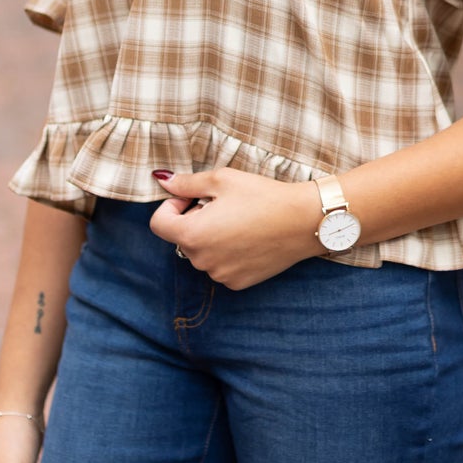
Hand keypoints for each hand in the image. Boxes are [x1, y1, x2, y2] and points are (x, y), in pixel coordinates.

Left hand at [149, 169, 322, 288]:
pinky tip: (250, 238)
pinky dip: (227, 253)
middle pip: (182, 238)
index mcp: (192, 234)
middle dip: (195, 220)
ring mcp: (220, 275)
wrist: (303, 221)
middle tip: (224, 205)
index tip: (193, 198)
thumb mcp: (221, 179)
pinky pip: (221, 266)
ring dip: (212, 237)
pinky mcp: (238, 283)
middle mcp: (202, 261)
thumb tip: (162, 179)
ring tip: (240, 221)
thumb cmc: (262, 196)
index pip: (159, 223)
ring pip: (203, 253)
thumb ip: (186, 182)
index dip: (171, 206)